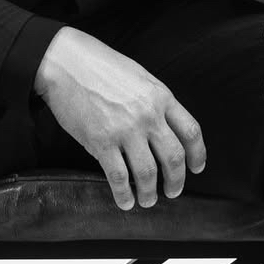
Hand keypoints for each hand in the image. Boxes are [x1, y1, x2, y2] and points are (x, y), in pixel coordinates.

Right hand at [33, 27, 205, 210]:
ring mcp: (125, 130)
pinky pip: (119, 177)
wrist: (65, 62)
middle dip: (176, 181)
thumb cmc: (99, 65)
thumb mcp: (139, 77)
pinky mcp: (101, 142)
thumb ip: (155, 101)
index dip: (198, 154)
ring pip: (148, 172)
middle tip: (172, 191)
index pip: (191, 132)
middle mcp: (148, 115)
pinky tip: (125, 201)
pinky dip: (124, 194)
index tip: (196, 167)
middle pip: (173, 157)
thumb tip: (164, 126)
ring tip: (148, 200)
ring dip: (150, 193)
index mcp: (161, 97)